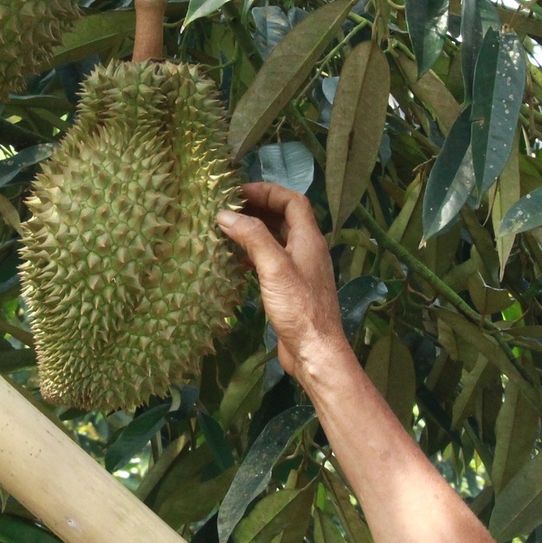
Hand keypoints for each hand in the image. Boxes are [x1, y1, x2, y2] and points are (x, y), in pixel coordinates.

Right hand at [217, 182, 349, 379]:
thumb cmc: (299, 308)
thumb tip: (225, 215)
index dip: (268, 191)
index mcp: (308, 239)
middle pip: (284, 219)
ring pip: (276, 241)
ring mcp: (299, 271)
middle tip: (228, 210)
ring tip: (227, 231)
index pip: (292, 201)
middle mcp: (306, 251)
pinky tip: (235, 262)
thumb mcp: (274, 267)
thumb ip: (252, 237)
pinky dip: (254, 255)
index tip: (239, 192)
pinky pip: (271, 262)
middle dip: (257, 209)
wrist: (315, 351)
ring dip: (254, 232)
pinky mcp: (291, 290)